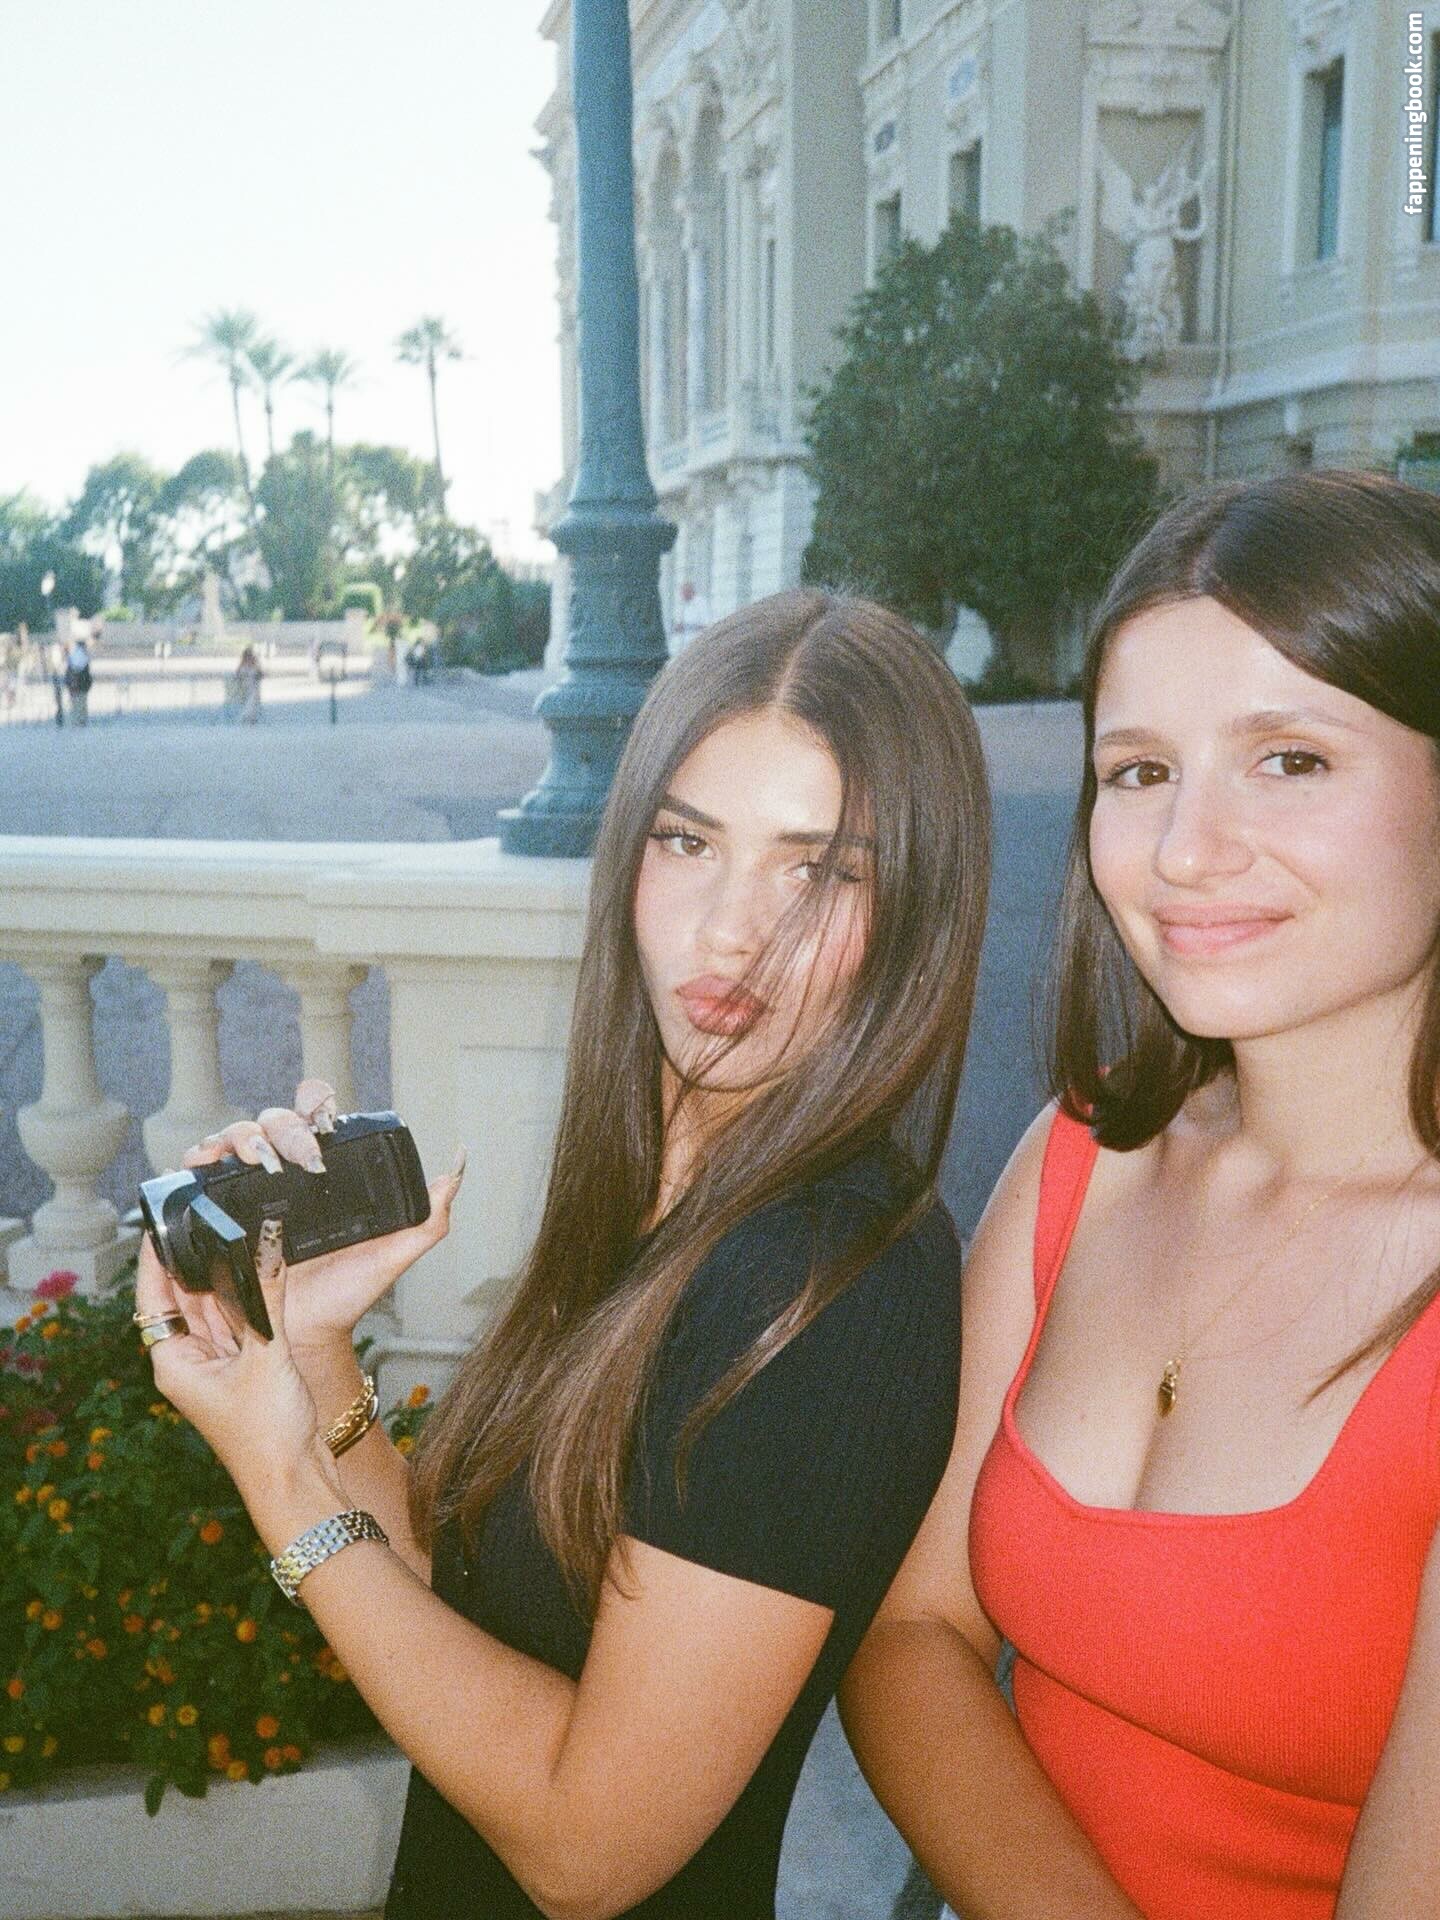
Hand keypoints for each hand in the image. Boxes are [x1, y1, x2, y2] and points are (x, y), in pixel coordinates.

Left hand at [136, 1220, 340, 1503]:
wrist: (295, 1480)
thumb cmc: (266, 1435)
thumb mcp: (267, 1354)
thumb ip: (268, 1292)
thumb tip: (269, 1239)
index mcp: (173, 1360)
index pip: (153, 1295)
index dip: (156, 1256)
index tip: (163, 1218)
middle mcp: (189, 1359)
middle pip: (184, 1295)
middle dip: (196, 1258)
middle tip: (208, 1213)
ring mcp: (218, 1363)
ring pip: (216, 1304)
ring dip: (226, 1275)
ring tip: (236, 1231)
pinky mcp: (246, 1365)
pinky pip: (242, 1318)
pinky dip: (250, 1295)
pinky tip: (260, 1268)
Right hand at [179, 1079, 466, 1356]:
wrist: (308, 1334)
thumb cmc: (349, 1292)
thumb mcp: (396, 1251)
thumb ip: (430, 1214)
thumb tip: (457, 1164)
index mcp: (324, 1169)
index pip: (315, 1112)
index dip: (317, 1102)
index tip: (326, 1120)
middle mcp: (285, 1172)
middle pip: (274, 1120)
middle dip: (285, 1128)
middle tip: (301, 1159)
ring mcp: (249, 1189)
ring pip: (236, 1137)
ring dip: (241, 1138)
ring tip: (256, 1161)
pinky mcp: (218, 1211)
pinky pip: (199, 1174)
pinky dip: (198, 1160)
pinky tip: (204, 1164)